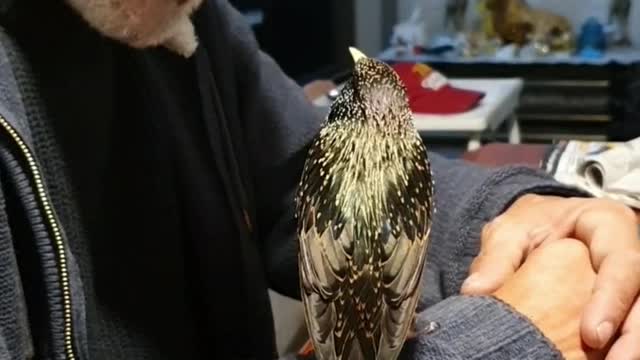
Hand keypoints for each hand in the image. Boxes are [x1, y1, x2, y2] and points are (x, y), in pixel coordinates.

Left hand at [461, 195, 639, 357]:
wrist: (546, 224)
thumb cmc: (531, 223)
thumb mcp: (511, 229)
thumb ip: (497, 256)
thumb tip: (475, 290)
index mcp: (608, 225)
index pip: (623, 262)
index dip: (611, 299)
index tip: (592, 336)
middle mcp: (628, 254)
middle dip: (630, 337)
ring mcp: (631, 283)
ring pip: (639, 318)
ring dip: (627, 349)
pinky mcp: (622, 305)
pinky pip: (624, 330)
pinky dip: (613, 351)